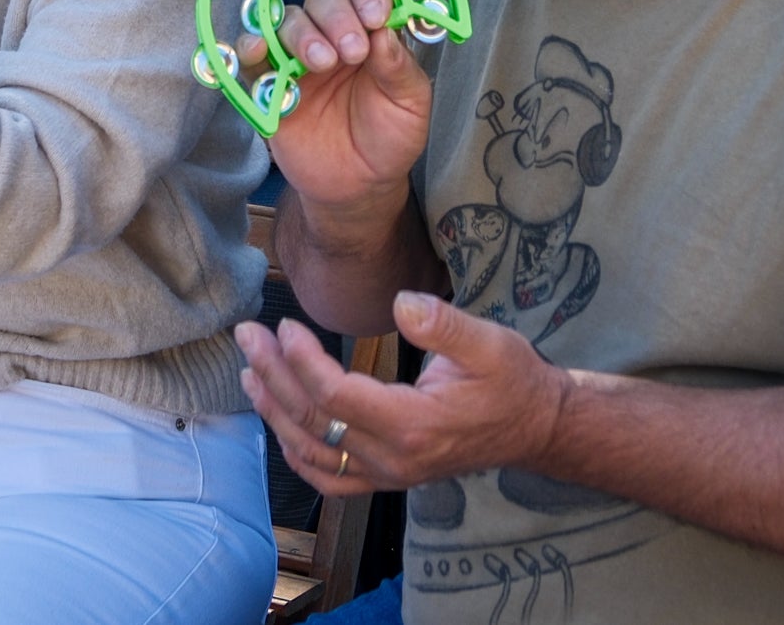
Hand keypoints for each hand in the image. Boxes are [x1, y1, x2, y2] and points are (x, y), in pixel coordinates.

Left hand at [237, 289, 564, 495]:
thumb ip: (443, 324)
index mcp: (412, 424)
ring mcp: (389, 475)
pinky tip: (279, 425)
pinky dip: (298, 455)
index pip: (336, 396)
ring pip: (313, 453)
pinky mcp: (389, 478)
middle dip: (273, 375)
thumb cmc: (512, 381)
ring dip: (275, 412)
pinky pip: (331, 478)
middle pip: (314, 421)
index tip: (285, 326)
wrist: (535, 428)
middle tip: (247, 336)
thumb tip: (400, 303)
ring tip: (249, 373)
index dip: (302, 361)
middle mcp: (394, 459)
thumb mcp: (490, 343)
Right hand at [246, 0, 434, 217]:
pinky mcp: (268, 83)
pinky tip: (260, 50)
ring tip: (321, 63)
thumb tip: (384, 29)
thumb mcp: (409, 103)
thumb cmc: (389, 138)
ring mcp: (297, 57)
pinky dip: (250, 44)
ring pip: (287, 19)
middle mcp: (333, 35)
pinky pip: (251, 55)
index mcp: (370, 31)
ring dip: (302, 33)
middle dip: (336, 16)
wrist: (358, 187)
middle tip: (352, 52)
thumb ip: (398, 66)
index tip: (375, 16)